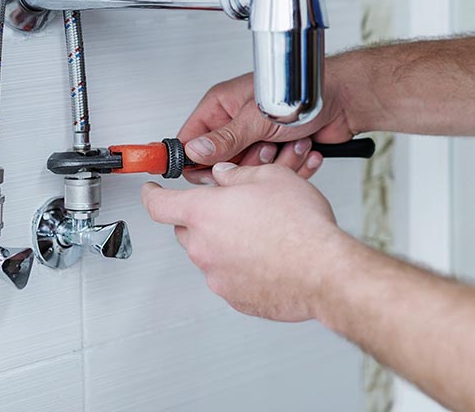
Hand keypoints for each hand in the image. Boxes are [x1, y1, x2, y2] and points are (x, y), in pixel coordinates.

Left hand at [141, 163, 350, 320]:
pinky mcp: (235, 298)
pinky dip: (242, 266)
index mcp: (204, 213)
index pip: (159, 203)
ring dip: (226, 242)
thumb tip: (226, 176)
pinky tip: (270, 256)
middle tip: (234, 208)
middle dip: (203, 217)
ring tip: (262, 232)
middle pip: (186, 229)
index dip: (152, 194)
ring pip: (210, 254)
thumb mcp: (271, 178)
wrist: (323, 270)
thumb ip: (238, 175)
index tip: (151, 191)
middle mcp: (203, 247)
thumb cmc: (301, 226)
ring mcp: (217, 277)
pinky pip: (230, 277)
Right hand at [176, 55, 362, 182]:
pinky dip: (291, 165)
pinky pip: (273, 174)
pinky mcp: (278, 152)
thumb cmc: (304, 91)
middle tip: (264, 147)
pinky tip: (302, 147)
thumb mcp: (257, 118)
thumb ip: (224, 138)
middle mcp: (238, 122)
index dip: (197, 160)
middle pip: (222, 162)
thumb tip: (193, 152)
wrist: (345, 99)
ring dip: (274, 162)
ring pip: (250, 172)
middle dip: (247, 161)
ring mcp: (259, 138)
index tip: (208, 171)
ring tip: (288, 142)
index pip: (192, 140)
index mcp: (223, 105)